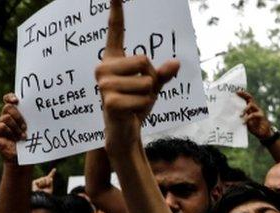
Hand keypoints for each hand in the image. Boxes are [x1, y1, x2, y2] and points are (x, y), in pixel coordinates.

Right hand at [0, 93, 26, 163]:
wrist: (22, 159)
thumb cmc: (29, 143)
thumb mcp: (32, 129)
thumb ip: (32, 119)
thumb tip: (44, 109)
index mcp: (14, 114)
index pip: (8, 100)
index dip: (11, 97)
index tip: (17, 100)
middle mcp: (5, 117)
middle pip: (8, 107)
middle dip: (18, 115)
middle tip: (25, 127)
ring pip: (6, 117)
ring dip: (16, 127)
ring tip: (22, 136)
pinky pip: (1, 126)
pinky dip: (10, 132)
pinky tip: (15, 139)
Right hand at [32, 168, 55, 193]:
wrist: (41, 198)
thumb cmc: (46, 195)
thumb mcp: (50, 188)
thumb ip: (50, 182)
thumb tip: (50, 177)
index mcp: (47, 183)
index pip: (50, 177)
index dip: (52, 173)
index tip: (55, 169)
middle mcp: (42, 181)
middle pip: (47, 177)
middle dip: (48, 182)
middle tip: (46, 186)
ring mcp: (38, 181)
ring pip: (44, 178)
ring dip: (45, 183)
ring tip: (42, 188)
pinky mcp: (34, 182)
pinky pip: (40, 180)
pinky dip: (41, 183)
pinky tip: (39, 187)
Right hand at [96, 0, 179, 151]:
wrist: (123, 133)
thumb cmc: (134, 106)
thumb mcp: (152, 87)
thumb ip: (163, 74)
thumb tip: (175, 63)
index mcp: (112, 60)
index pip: (114, 32)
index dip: (116, 12)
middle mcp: (103, 68)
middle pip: (144, 60)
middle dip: (152, 79)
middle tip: (140, 93)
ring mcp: (105, 85)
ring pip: (147, 81)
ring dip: (149, 95)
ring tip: (135, 103)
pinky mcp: (111, 101)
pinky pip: (144, 97)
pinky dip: (145, 107)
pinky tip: (132, 112)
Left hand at [237, 90, 273, 139]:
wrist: (263, 133)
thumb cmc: (254, 127)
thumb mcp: (246, 122)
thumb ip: (242, 117)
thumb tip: (233, 115)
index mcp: (251, 108)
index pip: (247, 99)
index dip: (242, 94)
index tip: (236, 92)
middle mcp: (255, 108)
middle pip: (250, 98)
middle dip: (244, 95)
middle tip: (237, 93)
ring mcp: (259, 111)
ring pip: (252, 105)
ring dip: (245, 109)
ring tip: (240, 115)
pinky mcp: (261, 116)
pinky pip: (253, 115)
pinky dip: (247, 118)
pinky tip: (243, 122)